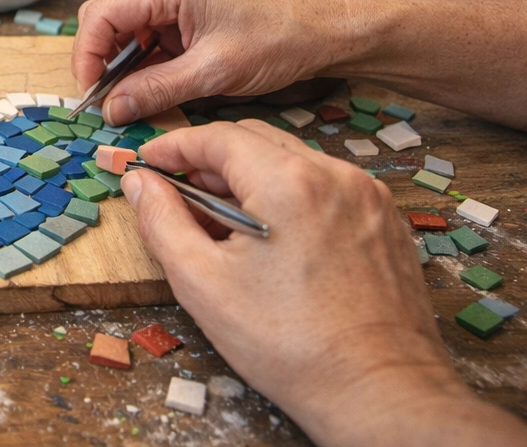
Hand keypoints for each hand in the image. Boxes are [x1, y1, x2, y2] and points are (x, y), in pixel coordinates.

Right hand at [72, 0, 350, 124]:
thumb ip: (156, 89)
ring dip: (123, 66)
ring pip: (127, 31)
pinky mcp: (188, 15)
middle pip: (108, 20)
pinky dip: (144, 65)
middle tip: (105, 102)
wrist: (325, 32)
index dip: (87, 56)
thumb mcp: (213, 72)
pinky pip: (151, 38)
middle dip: (100, 61)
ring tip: (127, 102)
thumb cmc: (278, 39)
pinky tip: (149, 89)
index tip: (91, 95)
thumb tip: (112, 109)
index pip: (102, 15)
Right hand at [124, 121, 526, 446]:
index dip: (176, 146)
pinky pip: (327, 188)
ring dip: (253, 181)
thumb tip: (140, 182)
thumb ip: (162, 221)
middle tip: (180, 194)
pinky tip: (275, 241)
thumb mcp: (203, 284)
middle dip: (212, 162)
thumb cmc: (290, 345)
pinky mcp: (386, 221)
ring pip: (295, 163)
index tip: (150, 162)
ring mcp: (368, 196)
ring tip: (226, 226)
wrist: (378, 391)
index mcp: (288, 181)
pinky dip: (292, 198)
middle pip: (258, 142)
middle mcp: (335, 174)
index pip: (219, 136)